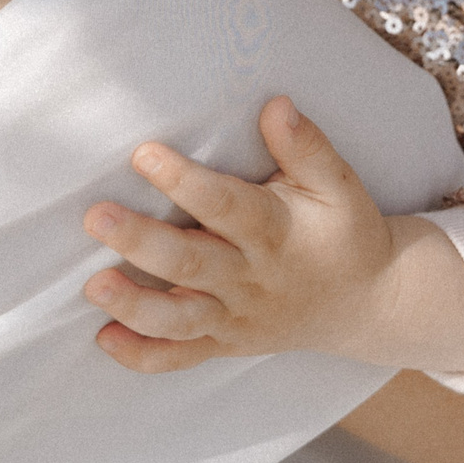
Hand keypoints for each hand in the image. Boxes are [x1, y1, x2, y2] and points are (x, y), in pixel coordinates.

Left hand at [80, 97, 463, 375]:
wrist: (369, 303)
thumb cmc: (346, 233)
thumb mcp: (339, 185)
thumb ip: (307, 147)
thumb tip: (276, 105)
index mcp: (275, 232)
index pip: (224, 206)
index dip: (184, 181)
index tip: (143, 154)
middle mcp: (251, 278)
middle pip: (190, 263)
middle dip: (140, 242)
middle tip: (96, 217)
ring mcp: (236, 316)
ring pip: (181, 318)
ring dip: (135, 305)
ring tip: (94, 285)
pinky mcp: (227, 342)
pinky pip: (182, 356)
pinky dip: (143, 355)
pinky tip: (105, 339)